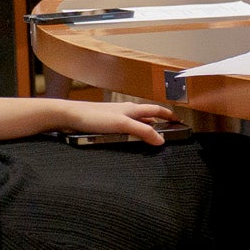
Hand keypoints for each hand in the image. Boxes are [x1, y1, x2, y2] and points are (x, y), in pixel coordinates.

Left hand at [59, 100, 174, 144]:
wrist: (70, 115)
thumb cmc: (95, 117)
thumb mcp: (122, 125)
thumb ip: (143, 131)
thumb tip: (161, 140)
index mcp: (133, 108)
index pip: (156, 110)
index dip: (169, 115)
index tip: (179, 121)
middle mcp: (126, 110)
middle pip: (147, 115)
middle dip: (159, 121)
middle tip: (168, 130)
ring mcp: (116, 116)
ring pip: (136, 121)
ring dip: (145, 127)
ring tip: (151, 137)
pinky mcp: (106, 122)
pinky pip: (125, 127)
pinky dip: (132, 132)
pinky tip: (128, 138)